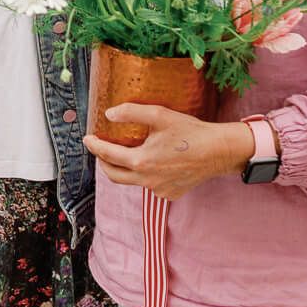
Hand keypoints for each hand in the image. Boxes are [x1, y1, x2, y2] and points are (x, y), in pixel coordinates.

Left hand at [83, 103, 254, 200]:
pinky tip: (153, 162)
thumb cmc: (190, 131)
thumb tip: (109, 114)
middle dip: (104, 162)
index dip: (95, 146)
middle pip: (114, 175)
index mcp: (141, 161)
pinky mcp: (170, 194)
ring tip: (127, 153)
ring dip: (126, 169)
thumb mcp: (159, 115)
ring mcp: (158, 190)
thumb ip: (131, 113)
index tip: (87, 139)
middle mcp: (147, 180)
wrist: (218, 151)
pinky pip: (150, 186)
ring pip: (133, 181)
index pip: (108, 156)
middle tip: (101, 149)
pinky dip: (145, 175)